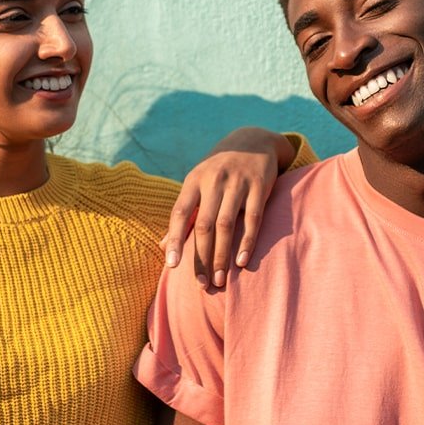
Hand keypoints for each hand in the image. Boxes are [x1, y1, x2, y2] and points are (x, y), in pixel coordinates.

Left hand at [165, 127, 293, 287]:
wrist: (253, 140)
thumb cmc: (218, 169)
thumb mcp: (197, 183)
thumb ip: (183, 214)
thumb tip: (164, 246)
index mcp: (194, 181)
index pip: (180, 212)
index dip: (175, 238)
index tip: (171, 264)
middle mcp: (214, 181)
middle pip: (204, 225)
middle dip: (201, 256)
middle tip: (202, 283)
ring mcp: (237, 183)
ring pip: (227, 225)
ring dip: (222, 255)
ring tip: (219, 279)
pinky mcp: (259, 187)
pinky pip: (253, 219)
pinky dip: (247, 242)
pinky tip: (242, 262)